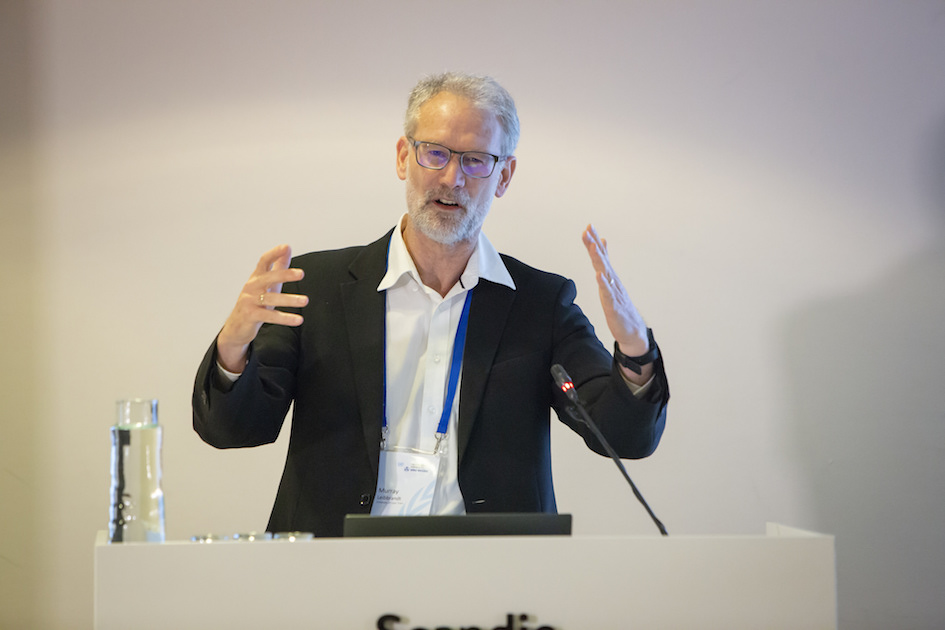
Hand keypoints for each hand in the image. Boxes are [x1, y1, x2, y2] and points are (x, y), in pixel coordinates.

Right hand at [216, 244, 308, 372]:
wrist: (237, 325)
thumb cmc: (255, 301)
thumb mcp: (267, 283)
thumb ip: (278, 266)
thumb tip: (287, 247)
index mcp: (257, 277)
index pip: (264, 261)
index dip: (274, 253)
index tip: (286, 247)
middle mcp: (251, 287)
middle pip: (268, 277)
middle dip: (284, 274)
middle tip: (301, 273)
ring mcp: (249, 301)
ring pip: (270, 298)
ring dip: (289, 299)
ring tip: (305, 300)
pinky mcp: (251, 315)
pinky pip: (270, 316)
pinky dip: (285, 318)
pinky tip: (298, 319)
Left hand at [582, 225, 651, 382]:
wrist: (632, 330)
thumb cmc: (620, 307)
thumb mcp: (610, 285)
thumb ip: (606, 268)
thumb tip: (603, 251)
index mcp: (610, 277)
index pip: (601, 256)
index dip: (595, 241)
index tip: (589, 227)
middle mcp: (613, 281)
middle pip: (602, 260)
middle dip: (595, 245)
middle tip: (589, 230)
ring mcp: (614, 292)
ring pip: (605, 273)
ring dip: (600, 259)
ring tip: (594, 247)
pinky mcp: (613, 305)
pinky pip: (608, 293)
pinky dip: (604, 283)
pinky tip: (599, 275)